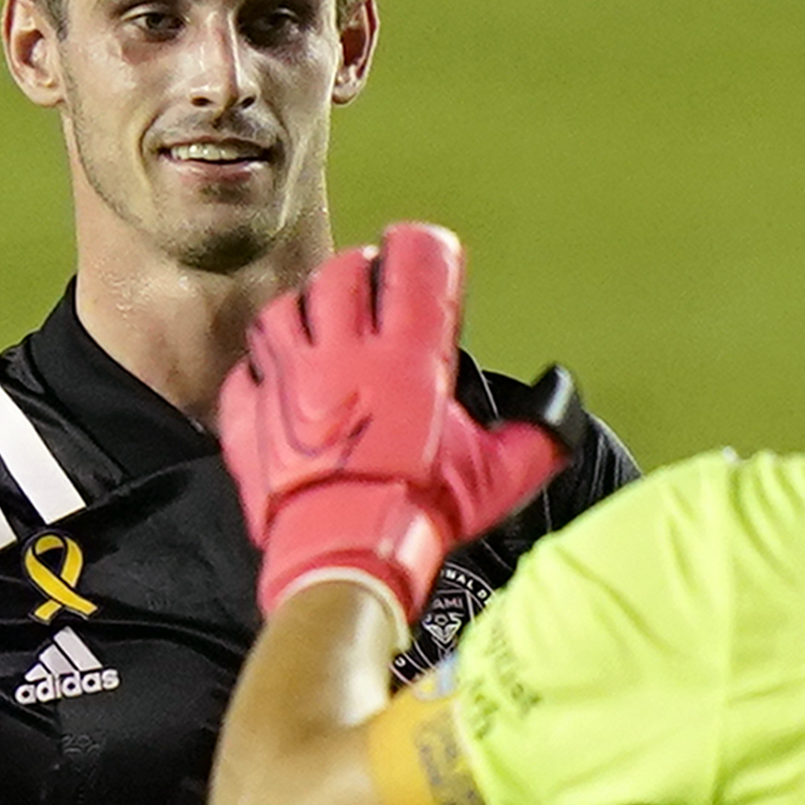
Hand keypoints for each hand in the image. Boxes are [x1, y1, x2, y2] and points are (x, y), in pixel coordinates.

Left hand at [219, 224, 582, 621]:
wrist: (345, 556)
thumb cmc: (418, 514)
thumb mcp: (497, 477)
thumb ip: (537, 434)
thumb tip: (558, 399)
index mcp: (407, 355)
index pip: (415, 260)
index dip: (424, 248)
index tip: (429, 256)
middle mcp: (343, 353)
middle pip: (342, 272)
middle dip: (362, 271)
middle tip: (375, 289)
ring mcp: (289, 380)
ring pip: (284, 308)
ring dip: (305, 309)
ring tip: (323, 327)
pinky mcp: (252, 414)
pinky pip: (246, 371)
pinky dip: (261, 371)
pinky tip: (280, 382)